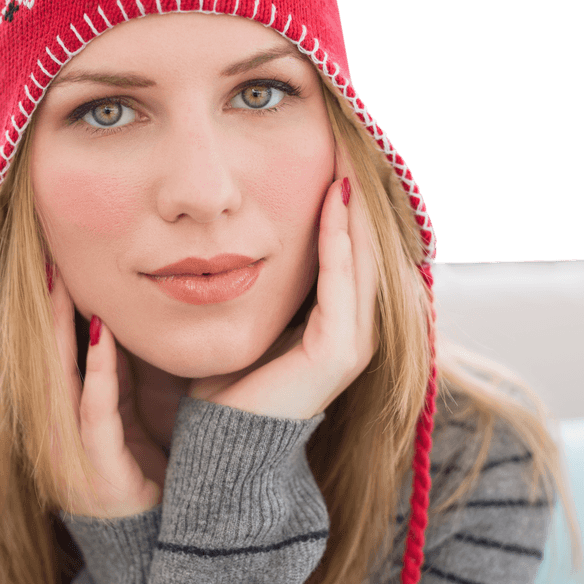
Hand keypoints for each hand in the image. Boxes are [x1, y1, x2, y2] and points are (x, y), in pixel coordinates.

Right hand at [48, 263, 168, 518]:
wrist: (169, 535)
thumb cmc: (148, 469)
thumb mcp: (125, 413)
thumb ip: (115, 375)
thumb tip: (112, 320)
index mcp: (63, 420)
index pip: (49, 355)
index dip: (48, 312)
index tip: (49, 264)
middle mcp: (55, 433)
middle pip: (44, 358)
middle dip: (44, 309)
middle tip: (46, 259)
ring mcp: (70, 453)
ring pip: (59, 376)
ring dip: (61, 327)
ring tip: (63, 281)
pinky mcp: (96, 465)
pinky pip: (93, 408)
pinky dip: (97, 368)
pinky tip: (99, 330)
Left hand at [187, 148, 379, 419]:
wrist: (220, 439)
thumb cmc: (224, 377)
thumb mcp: (247, 312)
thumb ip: (258, 277)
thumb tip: (236, 229)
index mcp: (334, 320)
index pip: (347, 250)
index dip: (341, 206)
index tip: (327, 157)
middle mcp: (354, 328)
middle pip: (364, 248)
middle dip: (354, 199)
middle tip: (345, 143)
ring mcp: (353, 341)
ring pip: (362, 259)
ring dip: (352, 211)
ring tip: (344, 162)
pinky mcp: (341, 353)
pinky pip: (343, 285)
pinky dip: (339, 243)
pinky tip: (332, 203)